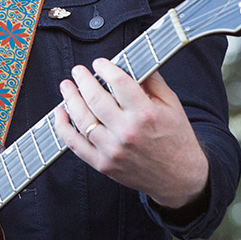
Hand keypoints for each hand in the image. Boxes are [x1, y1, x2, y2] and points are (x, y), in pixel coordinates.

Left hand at [55, 58, 208, 208]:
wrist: (180, 178)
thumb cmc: (176, 139)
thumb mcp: (171, 105)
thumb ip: (151, 81)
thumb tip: (130, 62)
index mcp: (146, 114)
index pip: (118, 82)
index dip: (105, 68)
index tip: (99, 63)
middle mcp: (127, 132)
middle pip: (95, 98)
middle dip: (82, 80)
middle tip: (78, 71)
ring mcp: (113, 150)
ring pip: (82, 119)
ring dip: (70, 99)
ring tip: (67, 87)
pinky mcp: (103, 164)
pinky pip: (75, 144)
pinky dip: (62, 127)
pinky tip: (60, 113)